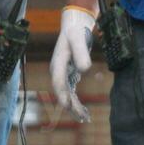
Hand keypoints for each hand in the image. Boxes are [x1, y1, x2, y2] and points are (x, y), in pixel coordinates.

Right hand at [50, 5, 95, 122]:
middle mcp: (57, 71)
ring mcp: (62, 74)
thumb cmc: (75, 31)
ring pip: (67, 94)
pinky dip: (76, 101)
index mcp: (57, 63)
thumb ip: (81, 53)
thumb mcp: (78, 39)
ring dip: (74, 106)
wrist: (73, 26)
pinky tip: (84, 111)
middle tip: (82, 117)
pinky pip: (71, 92)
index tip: (68, 106)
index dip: (62, 95)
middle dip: (71, 106)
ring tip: (85, 118)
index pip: (58, 82)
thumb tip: (85, 69)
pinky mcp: (69, 75)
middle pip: (62, 92)